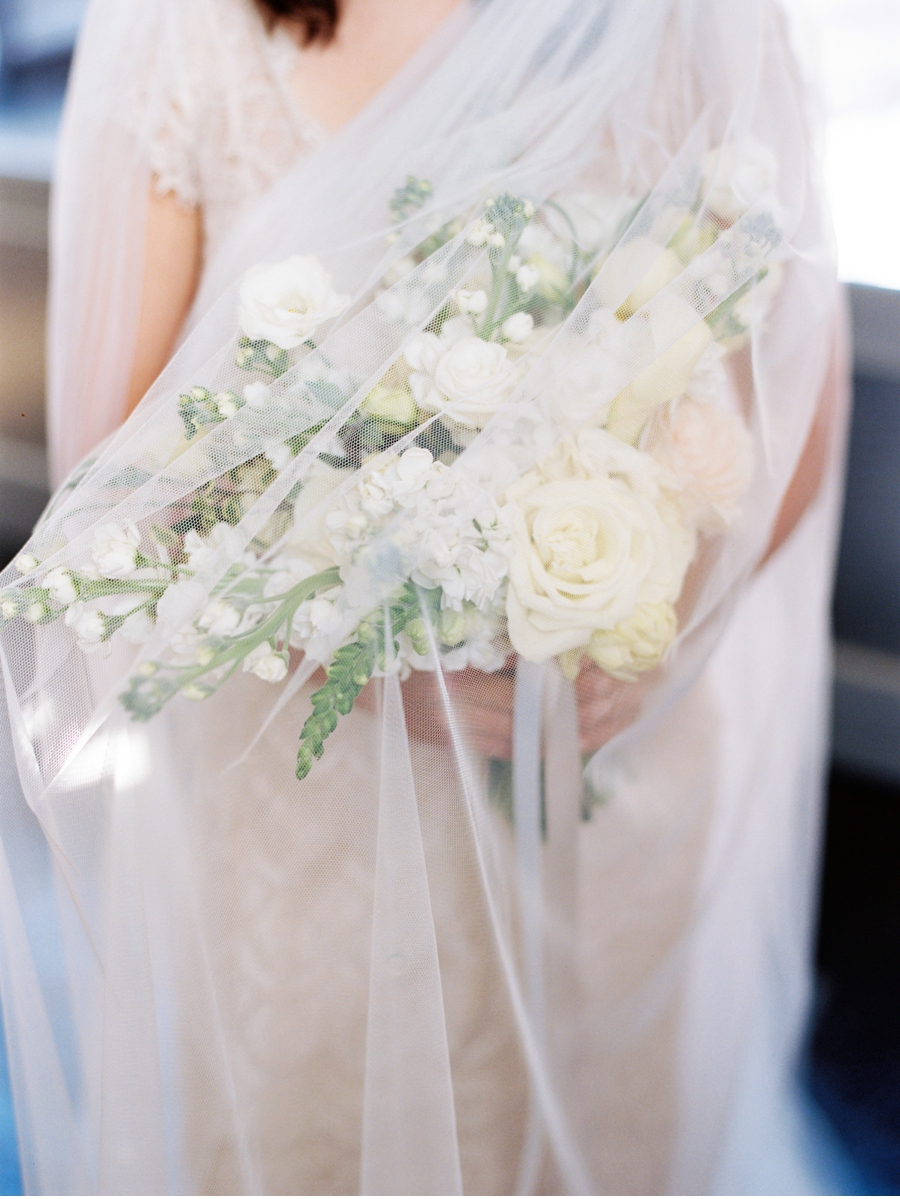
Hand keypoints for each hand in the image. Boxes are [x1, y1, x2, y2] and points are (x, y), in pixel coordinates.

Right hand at [355, 655, 644, 758]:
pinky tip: (584, 726)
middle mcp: (460, 721)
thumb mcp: (449, 625)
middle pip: (541, 734)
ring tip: (622, 712)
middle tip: (630, 694)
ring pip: (535, 747)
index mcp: (457, 688)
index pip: (532, 704)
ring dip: (582, 733)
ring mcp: (460, 738)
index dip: (575, 694)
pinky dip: (555, 740)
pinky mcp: (459, 745)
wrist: (347, 669)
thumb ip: (501, 636)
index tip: (604, 670)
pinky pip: (518, 750)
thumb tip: (560, 642)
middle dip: (592, 717)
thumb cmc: (396, 634)